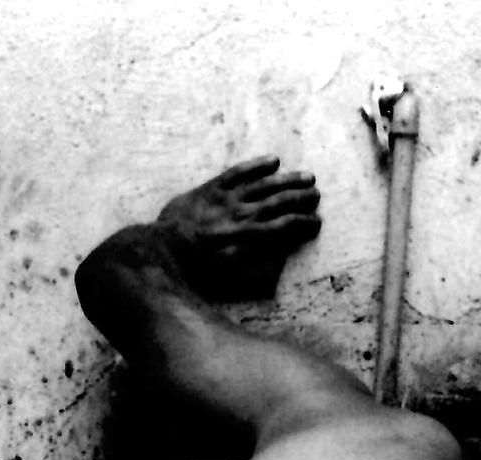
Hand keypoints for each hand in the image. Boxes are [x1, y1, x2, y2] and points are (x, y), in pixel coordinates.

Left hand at [156, 156, 321, 300]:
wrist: (163, 249)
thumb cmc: (196, 269)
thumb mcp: (229, 278)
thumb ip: (258, 269)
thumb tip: (282, 260)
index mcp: (248, 239)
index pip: (284, 228)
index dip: (303, 223)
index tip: (317, 222)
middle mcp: (242, 216)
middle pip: (279, 203)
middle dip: (301, 198)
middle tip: (317, 195)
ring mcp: (228, 199)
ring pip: (265, 185)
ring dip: (288, 180)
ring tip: (308, 177)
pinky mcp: (212, 188)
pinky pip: (239, 172)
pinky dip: (257, 166)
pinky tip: (274, 161)